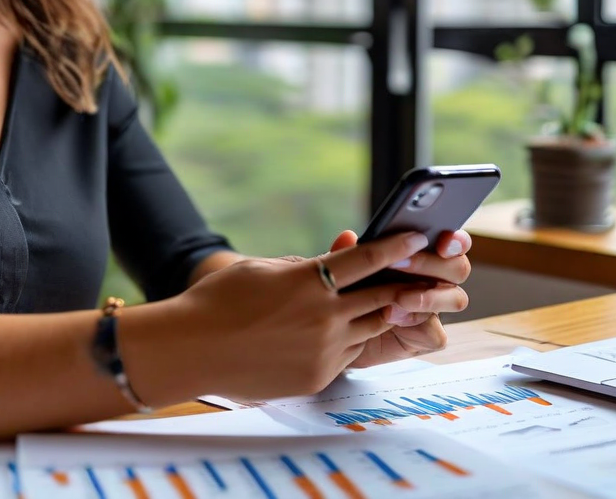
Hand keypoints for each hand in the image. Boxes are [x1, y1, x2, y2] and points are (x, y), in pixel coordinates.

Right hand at [150, 231, 431, 401]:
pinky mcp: (318, 377)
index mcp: (310, 282)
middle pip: (380, 297)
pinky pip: (346, 355)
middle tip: (420, 275)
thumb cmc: (221, 299)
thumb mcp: (262, 268)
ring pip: (368, 329)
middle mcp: (325, 318)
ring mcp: (324, 351)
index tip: (416, 238)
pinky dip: (347, 341)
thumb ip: (304, 265)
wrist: (194, 347)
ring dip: (376, 314)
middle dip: (401, 285)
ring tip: (387, 302)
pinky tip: (337, 333)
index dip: (394, 248)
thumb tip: (336, 257)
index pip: (365, 260)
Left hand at [327, 228, 471, 367]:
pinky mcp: (424, 335)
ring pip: (455, 298)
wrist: (335, 332)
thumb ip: (347, 253)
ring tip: (400, 296)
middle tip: (400, 263)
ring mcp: (432, 308)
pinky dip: (417, 324)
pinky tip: (393, 318)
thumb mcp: (342, 268)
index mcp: (419, 253)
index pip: (450, 241)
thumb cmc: (345, 290)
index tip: (442, 241)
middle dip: (433, 263)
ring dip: (431, 295)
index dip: (454, 240)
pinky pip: (436, 333)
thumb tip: (348, 236)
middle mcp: (432, 278)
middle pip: (458, 268)